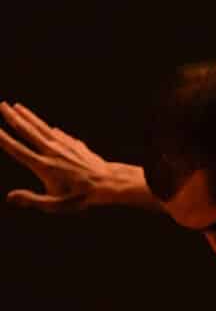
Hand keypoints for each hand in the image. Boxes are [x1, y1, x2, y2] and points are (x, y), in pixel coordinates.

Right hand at [0, 102, 127, 212]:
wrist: (109, 183)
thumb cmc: (81, 197)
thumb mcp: (56, 204)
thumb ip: (32, 200)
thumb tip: (10, 197)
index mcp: (43, 166)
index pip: (17, 149)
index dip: (3, 138)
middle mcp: (51, 151)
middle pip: (28, 131)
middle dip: (13, 117)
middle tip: (1, 105)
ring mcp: (64, 146)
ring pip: (42, 127)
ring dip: (29, 116)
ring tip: (17, 106)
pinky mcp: (75, 144)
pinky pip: (58, 133)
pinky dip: (50, 128)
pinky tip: (50, 127)